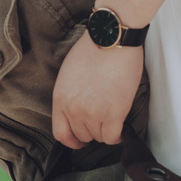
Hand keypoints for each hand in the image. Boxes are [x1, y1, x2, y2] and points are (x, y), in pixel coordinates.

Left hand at [52, 28, 143, 148]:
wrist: (111, 39)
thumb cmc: (93, 49)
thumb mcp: (69, 73)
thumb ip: (70, 94)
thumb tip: (79, 107)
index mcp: (60, 99)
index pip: (61, 133)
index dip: (72, 140)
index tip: (80, 139)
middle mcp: (74, 109)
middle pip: (82, 136)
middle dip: (92, 131)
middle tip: (101, 122)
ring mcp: (94, 113)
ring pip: (99, 137)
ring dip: (106, 131)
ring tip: (112, 119)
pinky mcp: (114, 113)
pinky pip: (113, 137)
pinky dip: (118, 136)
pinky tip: (120, 127)